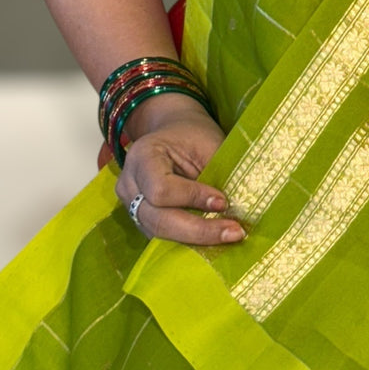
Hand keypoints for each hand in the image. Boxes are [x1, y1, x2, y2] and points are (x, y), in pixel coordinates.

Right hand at [115, 93, 244, 244]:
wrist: (173, 129)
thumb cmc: (194, 135)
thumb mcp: (208, 144)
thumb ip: (217, 174)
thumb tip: (238, 208)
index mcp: (142, 156)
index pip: (161, 189)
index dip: (193, 198)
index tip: (224, 201)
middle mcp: (129, 184)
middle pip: (158, 220)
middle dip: (198, 230)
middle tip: (234, 232)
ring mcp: (130, 205)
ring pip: (160, 234)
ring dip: (196, 240)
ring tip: (229, 235)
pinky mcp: (141, 220)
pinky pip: (162, 236)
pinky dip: (189, 239)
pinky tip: (214, 237)